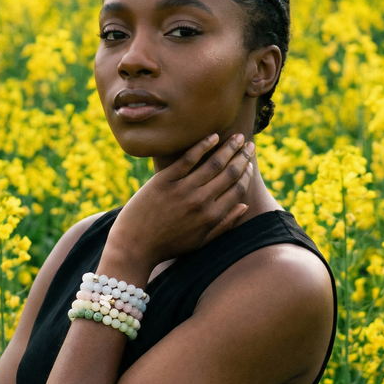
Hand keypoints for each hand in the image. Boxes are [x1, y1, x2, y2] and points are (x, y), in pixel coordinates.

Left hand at [107, 133, 254, 269]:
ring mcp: (183, 190)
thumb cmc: (168, 245)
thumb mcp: (200, 241)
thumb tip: (245, 206)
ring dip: (229, 147)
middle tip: (250, 145)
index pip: (238, 190)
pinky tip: (214, 136)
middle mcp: (201, 202)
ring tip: (238, 137)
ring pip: (214, 163)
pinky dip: (204, 145)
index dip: (247, 174)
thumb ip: (224, 224)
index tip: (249, 163)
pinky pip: (189, 158)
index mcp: (211, 217)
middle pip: (230, 173)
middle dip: (243, 157)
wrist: (134, 246)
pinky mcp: (165, 180)